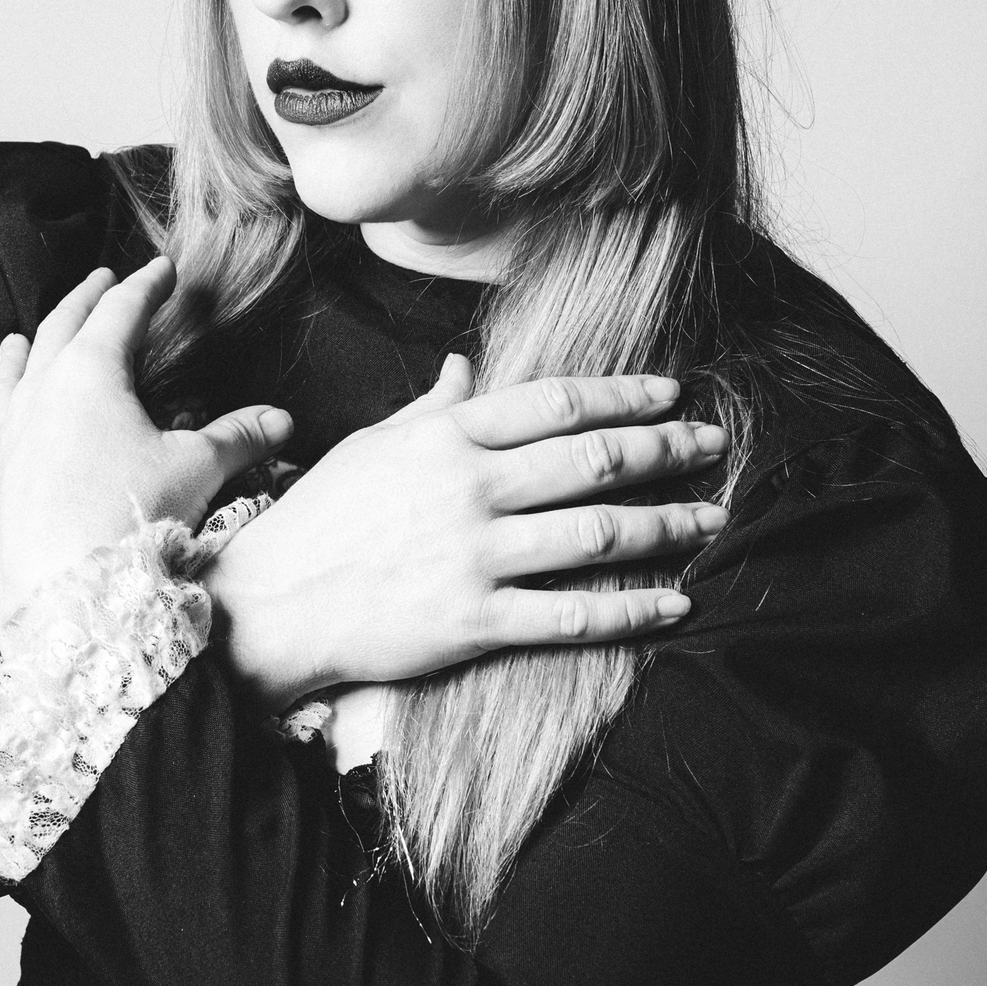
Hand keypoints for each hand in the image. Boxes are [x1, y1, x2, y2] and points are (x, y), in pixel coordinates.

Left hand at [0, 258, 292, 632]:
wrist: (72, 597)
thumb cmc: (134, 520)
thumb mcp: (198, 470)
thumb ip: (238, 437)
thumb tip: (281, 419)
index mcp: (90, 373)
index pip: (120, 312)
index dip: (144, 287)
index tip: (161, 271)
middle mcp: (36, 395)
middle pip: (59, 331)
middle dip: (83, 302)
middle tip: (100, 281)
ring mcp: (2, 443)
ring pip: (5, 384)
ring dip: (15, 356)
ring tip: (17, 339)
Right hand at [203, 358, 727, 710]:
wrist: (270, 603)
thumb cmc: (321, 518)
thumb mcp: (373, 445)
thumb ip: (433, 407)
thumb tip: (469, 365)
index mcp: (445, 436)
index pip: (555, 402)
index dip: (623, 395)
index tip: (671, 394)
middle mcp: (468, 487)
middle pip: (592, 459)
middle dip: (666, 450)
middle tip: (716, 445)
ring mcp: (474, 554)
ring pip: (596, 532)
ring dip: (667, 524)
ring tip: (713, 518)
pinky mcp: (474, 620)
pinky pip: (571, 614)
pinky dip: (632, 608)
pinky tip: (675, 602)